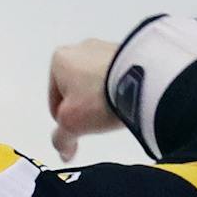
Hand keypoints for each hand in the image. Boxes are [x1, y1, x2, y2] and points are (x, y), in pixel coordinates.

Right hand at [47, 38, 123, 162]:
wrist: (141, 78)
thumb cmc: (98, 95)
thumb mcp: (71, 125)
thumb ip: (61, 139)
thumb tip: (64, 149)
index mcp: (59, 60)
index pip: (54, 100)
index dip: (64, 120)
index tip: (76, 130)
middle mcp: (81, 48)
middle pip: (76, 88)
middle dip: (83, 106)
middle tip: (95, 122)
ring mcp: (107, 47)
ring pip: (97, 81)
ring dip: (102, 98)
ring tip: (114, 112)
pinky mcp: (131, 50)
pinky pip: (118, 74)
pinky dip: (120, 87)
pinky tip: (127, 101)